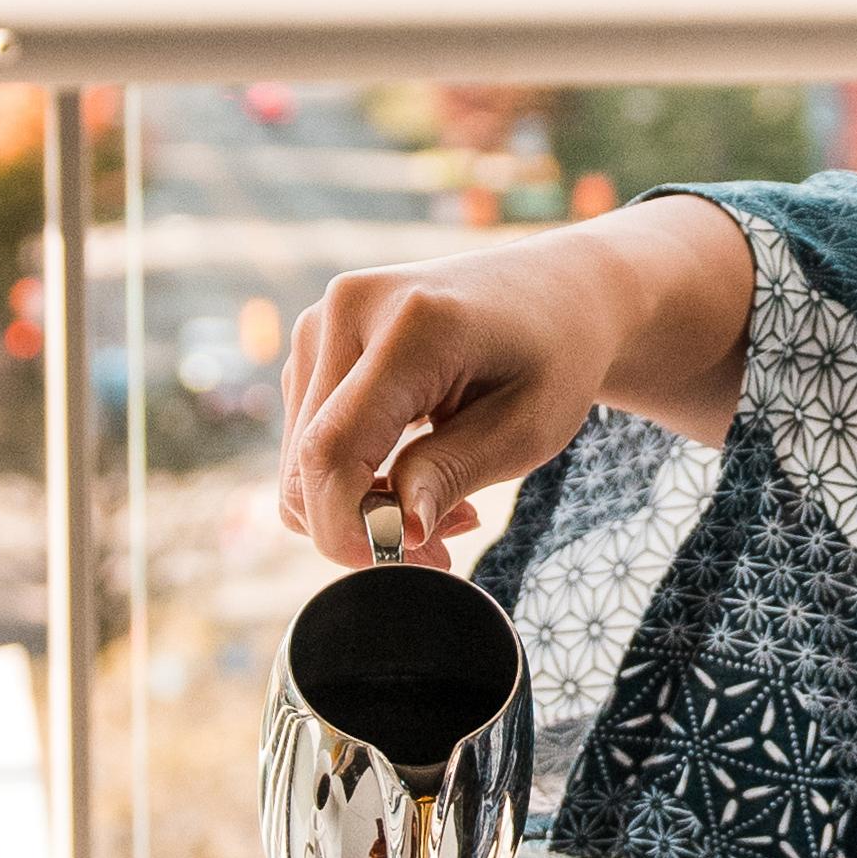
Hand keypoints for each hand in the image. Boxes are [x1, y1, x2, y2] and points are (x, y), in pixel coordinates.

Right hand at [278, 198, 757, 562]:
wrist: (557, 292)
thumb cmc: (554, 358)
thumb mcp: (529, 428)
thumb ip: (452, 474)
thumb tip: (397, 532)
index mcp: (412, 322)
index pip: (335, 448)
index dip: (347, 527)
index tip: (401, 565)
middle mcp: (349, 308)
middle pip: (306, 461)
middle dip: (360, 527)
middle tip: (442, 547)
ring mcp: (322, 320)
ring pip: (299, 459)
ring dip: (356, 504)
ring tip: (441, 506)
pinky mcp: (315, 340)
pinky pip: (306, 438)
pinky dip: (348, 476)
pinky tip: (411, 474)